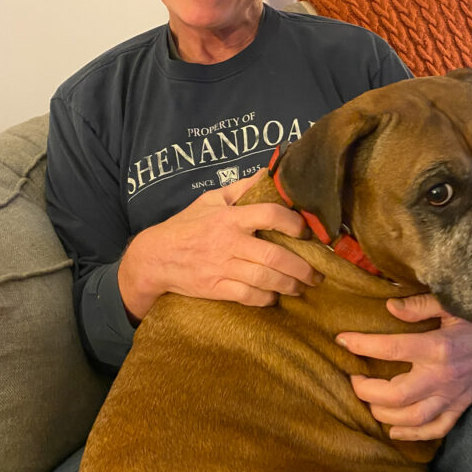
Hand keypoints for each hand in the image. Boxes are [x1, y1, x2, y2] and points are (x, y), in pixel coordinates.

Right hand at [118, 173, 320, 321]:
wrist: (155, 257)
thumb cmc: (187, 225)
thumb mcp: (211, 199)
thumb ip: (241, 187)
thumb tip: (268, 173)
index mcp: (229, 217)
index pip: (269, 215)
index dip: (293, 223)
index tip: (306, 232)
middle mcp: (228, 242)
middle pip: (274, 255)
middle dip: (301, 267)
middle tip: (316, 273)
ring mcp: (222, 267)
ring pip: (265, 279)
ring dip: (290, 285)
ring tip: (303, 287)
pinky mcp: (216, 288)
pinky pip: (248, 296)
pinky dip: (266, 298)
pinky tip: (275, 296)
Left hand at [336, 294, 471, 440]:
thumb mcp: (450, 303)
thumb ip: (419, 306)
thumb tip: (389, 307)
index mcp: (437, 347)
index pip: (390, 348)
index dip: (361, 344)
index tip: (342, 340)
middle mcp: (443, 376)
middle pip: (395, 395)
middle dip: (367, 390)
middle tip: (353, 379)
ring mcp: (453, 395)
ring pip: (412, 418)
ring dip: (385, 414)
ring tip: (370, 402)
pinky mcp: (461, 405)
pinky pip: (436, 428)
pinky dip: (414, 435)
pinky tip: (395, 431)